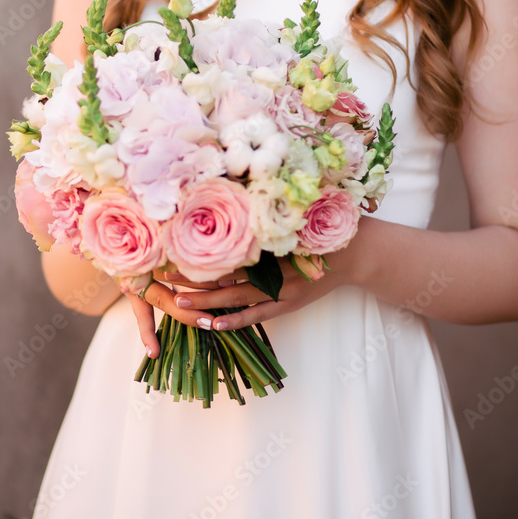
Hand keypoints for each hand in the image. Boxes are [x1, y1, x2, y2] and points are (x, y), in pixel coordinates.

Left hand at [127, 224, 362, 356]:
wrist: (354, 252)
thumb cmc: (321, 228)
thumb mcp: (292, 214)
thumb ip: (265, 212)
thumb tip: (234, 193)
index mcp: (268, 241)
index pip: (226, 247)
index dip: (199, 250)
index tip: (172, 248)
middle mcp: (271, 265)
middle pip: (224, 272)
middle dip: (193, 277)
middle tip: (163, 278)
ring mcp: (279, 288)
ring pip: (236, 297)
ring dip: (207, 301)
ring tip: (178, 304)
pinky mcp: (288, 304)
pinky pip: (258, 315)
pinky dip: (235, 321)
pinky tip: (214, 325)